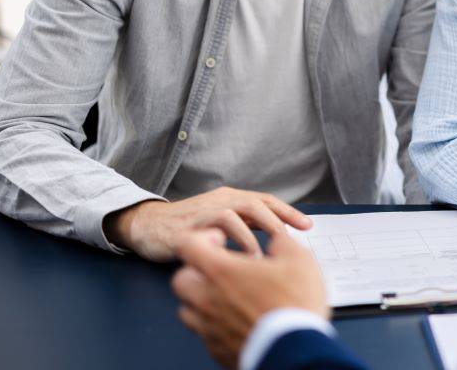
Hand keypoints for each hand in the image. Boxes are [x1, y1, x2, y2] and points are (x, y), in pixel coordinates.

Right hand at [104, 186, 311, 261]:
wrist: (148, 227)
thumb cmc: (189, 227)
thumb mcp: (222, 223)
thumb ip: (247, 225)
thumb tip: (279, 236)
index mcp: (231, 198)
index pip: (266, 201)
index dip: (288, 212)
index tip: (308, 225)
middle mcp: (221, 200)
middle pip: (257, 203)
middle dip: (279, 219)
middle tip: (294, 239)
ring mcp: (205, 211)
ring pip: (238, 212)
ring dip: (255, 234)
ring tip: (266, 256)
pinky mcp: (190, 226)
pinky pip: (214, 229)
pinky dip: (229, 241)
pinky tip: (239, 257)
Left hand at [172, 227, 329, 368]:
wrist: (295, 350)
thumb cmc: (294, 305)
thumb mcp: (298, 260)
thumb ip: (282, 243)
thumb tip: (278, 240)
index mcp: (222, 272)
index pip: (188, 245)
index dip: (202, 238)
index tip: (219, 240)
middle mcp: (207, 299)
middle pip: (181, 279)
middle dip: (196, 270)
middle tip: (218, 270)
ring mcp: (209, 328)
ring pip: (187, 310)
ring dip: (200, 300)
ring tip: (224, 297)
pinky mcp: (217, 350)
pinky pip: (204, 334)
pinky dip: (214, 326)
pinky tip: (234, 321)